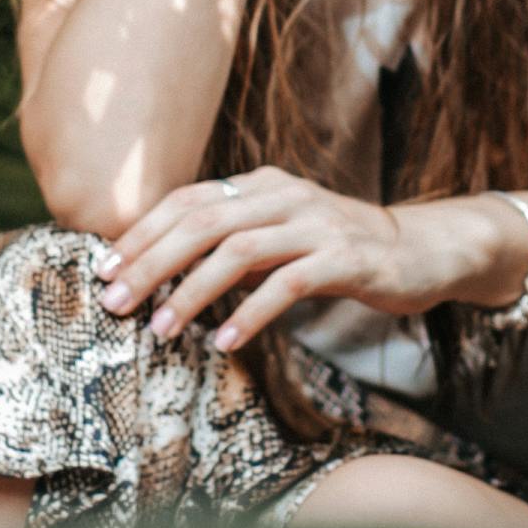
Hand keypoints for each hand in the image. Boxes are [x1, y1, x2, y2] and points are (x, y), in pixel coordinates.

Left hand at [98, 171, 521, 353]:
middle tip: (115, 302)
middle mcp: (285, 195)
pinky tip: (224, 342)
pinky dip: (250, 314)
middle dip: (151, 262)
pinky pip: (288, 284)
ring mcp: (317, 224)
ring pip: (238, 251)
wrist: (423, 250)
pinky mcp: (347, 258)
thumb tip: (160, 270)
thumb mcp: (279, 238)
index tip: (104, 269)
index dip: (142, 233)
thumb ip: (230, 245)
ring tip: (161, 329)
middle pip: (202, 222)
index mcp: (262, 185)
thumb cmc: (339, 251)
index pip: (188, 200)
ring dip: (192, 292)